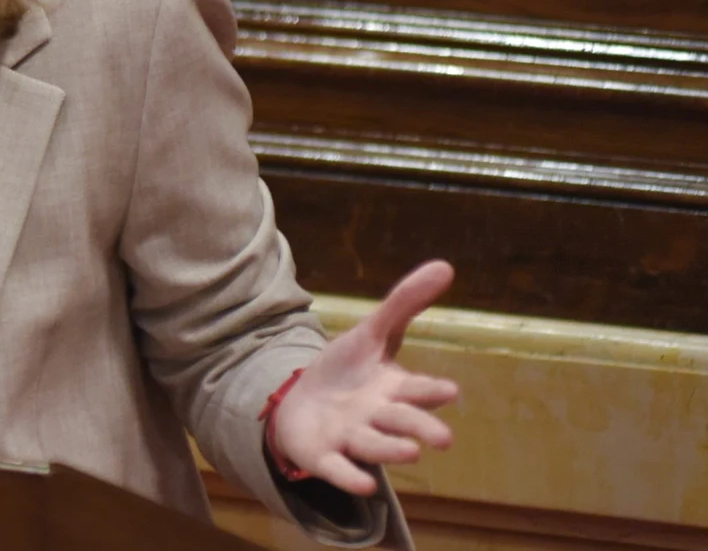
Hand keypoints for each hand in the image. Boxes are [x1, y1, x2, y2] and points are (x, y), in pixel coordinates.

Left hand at [270, 260, 459, 494]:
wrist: (301, 401)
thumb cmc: (347, 371)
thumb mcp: (372, 333)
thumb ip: (404, 304)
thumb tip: (446, 265)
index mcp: (393, 390)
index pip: (417, 390)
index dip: (431, 392)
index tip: (450, 392)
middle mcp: (377, 418)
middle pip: (402, 424)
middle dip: (420, 430)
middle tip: (442, 440)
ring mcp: (351, 439)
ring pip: (374, 447)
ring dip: (391, 451)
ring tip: (411, 453)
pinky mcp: (324, 456)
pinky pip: (338, 469)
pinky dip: (350, 476)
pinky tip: (364, 484)